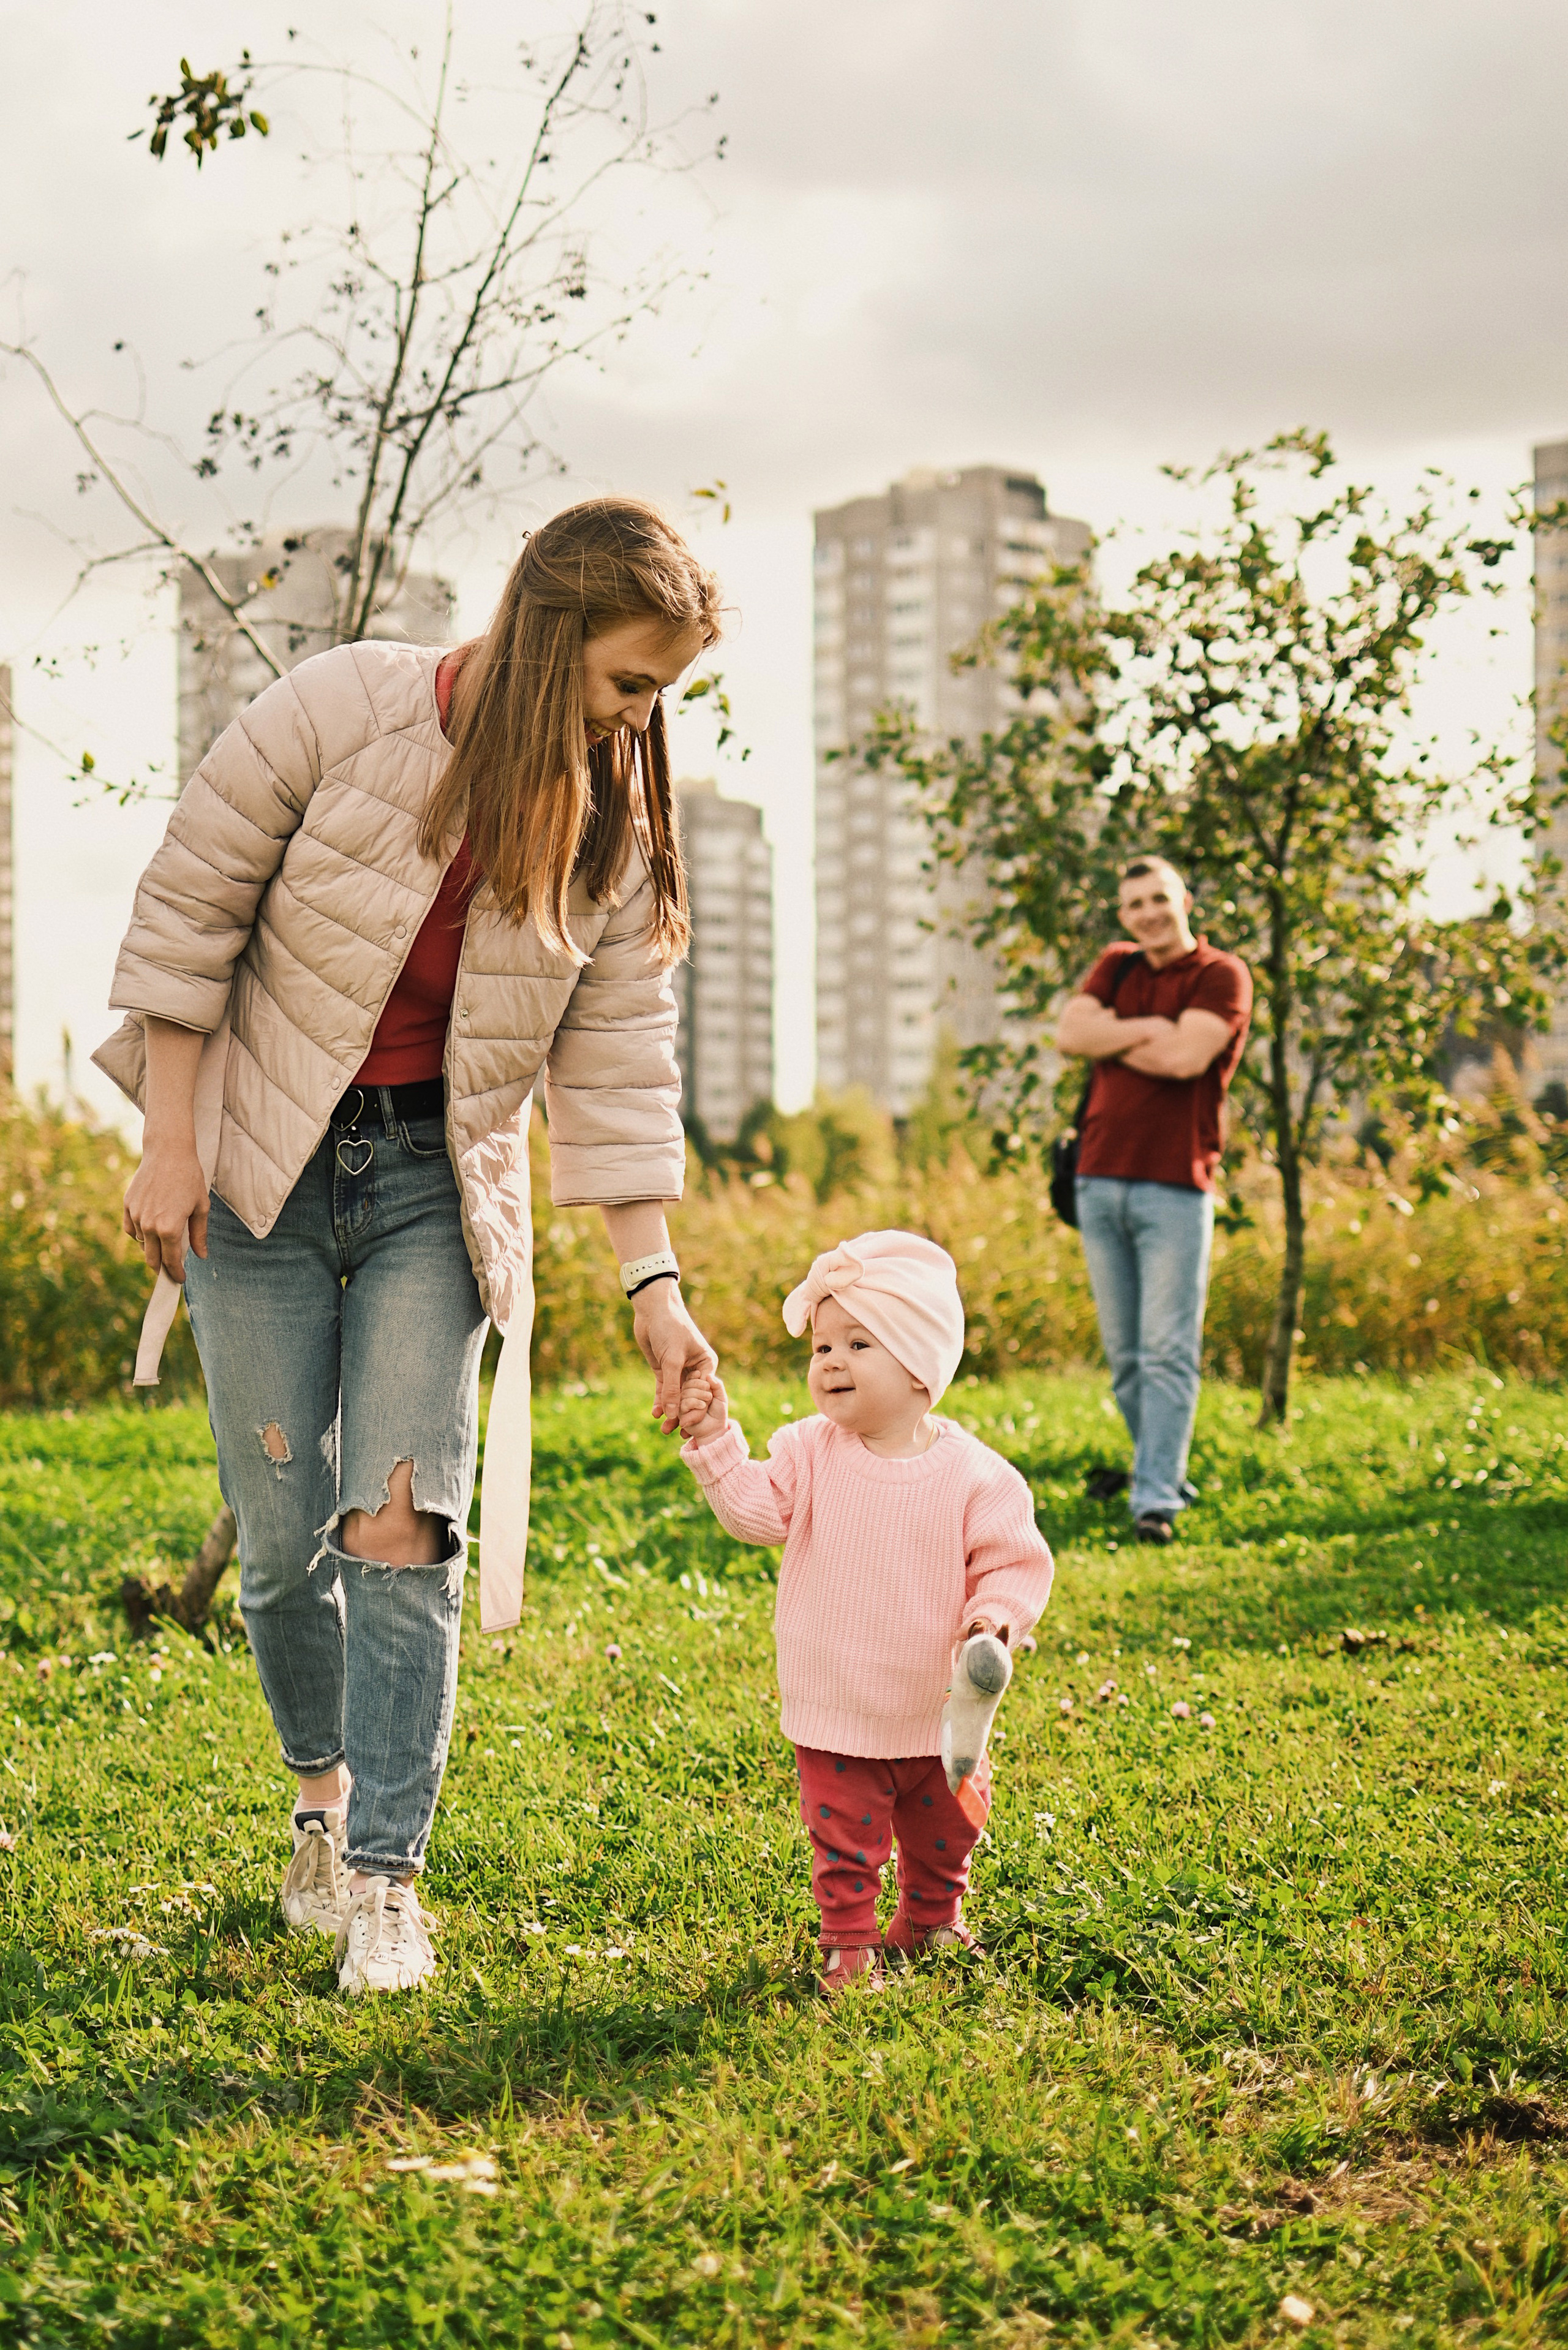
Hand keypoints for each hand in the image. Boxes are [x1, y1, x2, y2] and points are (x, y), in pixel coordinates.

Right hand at [123, 1137, 208, 1284]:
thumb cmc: (189, 1178)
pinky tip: (148, 1231)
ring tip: (163, 1245)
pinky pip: (129, 1229)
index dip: (176, 1273)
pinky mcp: (127, 1205)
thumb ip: (199, 1235)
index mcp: (169, 1229)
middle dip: (162, 1269)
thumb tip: (201, 1256)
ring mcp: (135, 1215)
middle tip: (169, 1272)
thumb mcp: (201, 1208)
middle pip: (152, 1259)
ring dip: (151, 1248)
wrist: (168, 1153)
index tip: (179, 1279)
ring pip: (140, 1244)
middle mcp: (149, 1225)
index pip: (171, 1261)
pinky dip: (138, 1234)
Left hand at [632, 1280, 716, 1433]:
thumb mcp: (672, 1360)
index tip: (689, 1427)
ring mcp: (678, 1369)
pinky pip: (663, 1389)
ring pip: (675, 1395)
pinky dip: (660, 1401)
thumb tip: (674, 1415)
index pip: (703, 1392)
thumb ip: (672, 1388)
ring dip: (670, 1411)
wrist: (652, 1309)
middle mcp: (695, 1368)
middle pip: (689, 1397)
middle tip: (677, 1434)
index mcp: (706, 1363)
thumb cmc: (670, 1328)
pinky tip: (656, 1414)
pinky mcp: (663, 1369)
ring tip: (664, 1430)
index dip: (696, 1410)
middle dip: (683, 1415)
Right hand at [678, 1370, 729, 1446]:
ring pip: (685, 1392)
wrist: (715, 1429)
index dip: (696, 1376)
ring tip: (706, 1403)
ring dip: (698, 1395)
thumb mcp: (721, 1396)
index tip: (701, 1376)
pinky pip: (683, 1403)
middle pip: (687, 1383)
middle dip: (699, 1386)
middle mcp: (685, 1395)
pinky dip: (694, 1402)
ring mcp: (681, 1404)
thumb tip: (708, 1376)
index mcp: (693, 1388)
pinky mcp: (680, 1413)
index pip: (691, 1377)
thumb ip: (717, 1385)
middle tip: (709, 1396)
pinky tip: (702, 1406)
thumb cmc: (718, 1412)